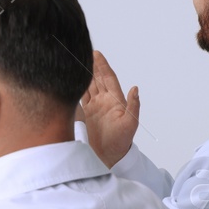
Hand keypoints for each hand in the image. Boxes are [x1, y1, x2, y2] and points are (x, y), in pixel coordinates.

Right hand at [81, 51, 139, 167]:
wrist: (110, 156)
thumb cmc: (122, 142)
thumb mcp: (131, 123)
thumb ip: (133, 106)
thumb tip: (135, 88)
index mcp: (115, 100)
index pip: (108, 78)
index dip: (103, 65)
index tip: (97, 54)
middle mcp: (105, 101)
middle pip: (97, 78)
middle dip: (92, 65)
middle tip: (85, 52)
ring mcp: (95, 107)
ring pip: (89, 85)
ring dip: (84, 73)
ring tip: (77, 61)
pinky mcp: (86, 113)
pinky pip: (81, 96)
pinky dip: (78, 87)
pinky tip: (72, 80)